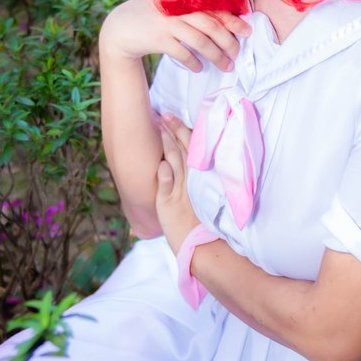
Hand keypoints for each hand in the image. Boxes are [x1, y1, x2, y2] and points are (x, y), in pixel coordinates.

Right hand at [99, 0, 250, 72]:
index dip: (234, 21)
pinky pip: (183, 53)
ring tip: (225, 66)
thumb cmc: (152, 17)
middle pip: (212, 26)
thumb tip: (226, 19)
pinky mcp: (158, 39)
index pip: (215, 9)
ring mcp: (168, 23)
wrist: (120, 27)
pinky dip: (194, 63)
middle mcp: (179, 9)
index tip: (248, 32)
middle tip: (237, 55)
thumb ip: (193, 8)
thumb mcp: (171, 6)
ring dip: (216, 56)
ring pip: (201, 42)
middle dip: (229, 43)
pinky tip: (199, 68)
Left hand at [156, 114, 198, 251]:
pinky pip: (167, 185)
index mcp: (199, 178)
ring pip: (175, 161)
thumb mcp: (199, 198)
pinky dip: (164, 173)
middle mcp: (191, 180)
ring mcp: (180, 190)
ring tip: (158, 127)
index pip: (192, 149)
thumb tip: (179, 165)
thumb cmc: (200, 224)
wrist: (201, 246)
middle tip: (164, 114)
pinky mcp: (169, 202)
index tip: (173, 118)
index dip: (183, 132)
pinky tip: (161, 162)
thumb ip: (192, 181)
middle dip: (174, 130)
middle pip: (184, 149)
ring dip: (167, 144)